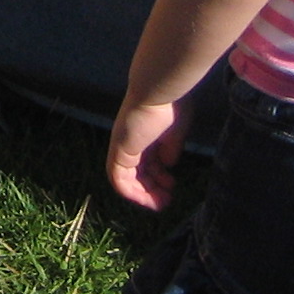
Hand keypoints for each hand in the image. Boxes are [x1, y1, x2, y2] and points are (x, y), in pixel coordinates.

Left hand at [109, 96, 189, 211]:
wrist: (158, 91)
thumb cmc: (170, 106)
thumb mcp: (175, 132)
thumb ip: (170, 148)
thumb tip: (168, 165)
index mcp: (145, 135)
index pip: (147, 162)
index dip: (159, 177)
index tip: (173, 185)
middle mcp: (131, 141)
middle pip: (137, 172)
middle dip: (152, 188)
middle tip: (168, 199)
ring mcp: (123, 146)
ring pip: (126, 179)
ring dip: (143, 194)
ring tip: (161, 203)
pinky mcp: (119, 151)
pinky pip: (118, 178)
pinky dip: (131, 192)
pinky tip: (148, 199)